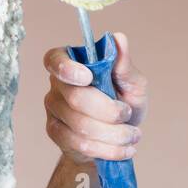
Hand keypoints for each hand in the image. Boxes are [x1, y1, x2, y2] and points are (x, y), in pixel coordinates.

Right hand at [43, 31, 147, 165]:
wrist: (118, 138)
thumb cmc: (124, 103)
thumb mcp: (132, 84)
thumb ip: (125, 65)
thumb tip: (119, 39)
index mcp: (71, 63)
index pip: (55, 60)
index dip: (68, 69)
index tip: (88, 77)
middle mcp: (57, 84)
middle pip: (76, 98)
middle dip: (109, 112)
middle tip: (129, 115)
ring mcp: (54, 109)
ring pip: (81, 125)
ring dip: (114, 134)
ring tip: (133, 135)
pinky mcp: (56, 133)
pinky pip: (81, 144)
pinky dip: (108, 149)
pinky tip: (125, 149)